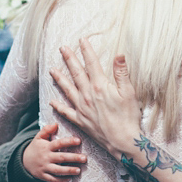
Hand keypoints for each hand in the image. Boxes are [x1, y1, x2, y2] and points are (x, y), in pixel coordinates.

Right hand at [22, 122, 85, 181]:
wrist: (24, 161)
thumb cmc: (36, 148)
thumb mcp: (38, 137)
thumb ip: (46, 130)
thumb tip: (55, 124)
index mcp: (46, 147)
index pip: (59, 143)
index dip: (69, 142)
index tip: (79, 141)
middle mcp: (46, 157)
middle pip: (61, 158)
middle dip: (73, 158)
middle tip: (84, 158)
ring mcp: (45, 167)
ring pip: (58, 170)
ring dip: (68, 170)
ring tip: (78, 170)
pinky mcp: (43, 176)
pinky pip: (52, 179)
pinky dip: (61, 180)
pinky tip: (69, 178)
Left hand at [50, 38, 143, 157]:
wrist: (122, 141)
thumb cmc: (128, 117)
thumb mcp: (129, 92)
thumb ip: (122, 73)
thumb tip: (119, 54)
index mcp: (100, 86)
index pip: (92, 63)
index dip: (87, 50)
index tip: (82, 40)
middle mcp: (87, 95)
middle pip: (77, 73)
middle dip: (69, 59)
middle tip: (62, 48)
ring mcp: (82, 108)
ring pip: (67, 89)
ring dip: (60, 78)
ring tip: (52, 70)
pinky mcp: (80, 120)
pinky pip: (66, 111)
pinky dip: (58, 106)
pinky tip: (52, 101)